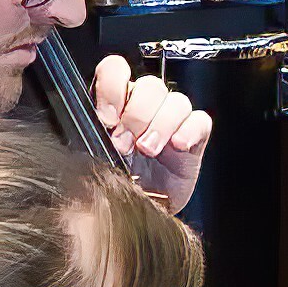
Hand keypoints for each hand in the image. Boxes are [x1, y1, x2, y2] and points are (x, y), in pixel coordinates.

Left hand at [77, 51, 211, 208]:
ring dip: (161, 125)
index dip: (113, 87)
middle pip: (150, 85)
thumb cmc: (114, 185)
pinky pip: (199, 120)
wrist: (137, 216)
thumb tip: (88, 126)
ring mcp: (171, 120)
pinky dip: (189, 130)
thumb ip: (88, 136)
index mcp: (116, 103)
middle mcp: (144, 106)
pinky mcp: (193, 137)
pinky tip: (177, 146)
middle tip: (125, 144)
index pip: (116, 70)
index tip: (107, 118)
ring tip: (149, 150)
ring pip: (176, 100)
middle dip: (138, 115)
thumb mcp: (93, 159)